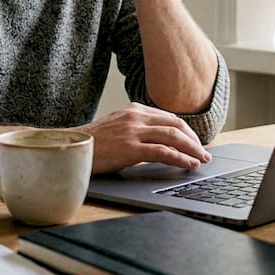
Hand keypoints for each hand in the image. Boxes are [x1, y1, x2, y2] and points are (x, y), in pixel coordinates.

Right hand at [77, 102, 212, 174]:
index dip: (187, 131)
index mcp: (134, 110)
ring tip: (202, 160)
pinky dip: (180, 158)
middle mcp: (136, 117)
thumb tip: (159, 141)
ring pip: (173, 137)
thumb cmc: (92, 143)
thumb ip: (137, 128)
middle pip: (176, 125)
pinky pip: (163, 152)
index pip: (169, 117)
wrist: (71, 148)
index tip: (195, 143)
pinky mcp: (130, 148)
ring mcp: (133, 132)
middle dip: (194, 140)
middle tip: (204, 153)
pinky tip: (189, 164)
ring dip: (192, 149)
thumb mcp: (117, 128)